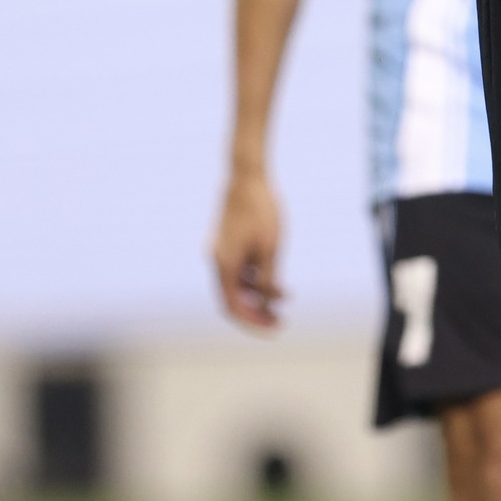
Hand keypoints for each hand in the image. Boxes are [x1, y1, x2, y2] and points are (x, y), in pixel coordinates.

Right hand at [211, 169, 284, 329]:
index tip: (276, 327)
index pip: (234, 308)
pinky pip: (236, 268)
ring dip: (257, 294)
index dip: (254, 322)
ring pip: (236, 283)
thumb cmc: (261, 209)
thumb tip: (265, 304)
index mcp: (224, 265)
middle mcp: (216, 260)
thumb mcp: (271, 249)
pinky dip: (253, 277)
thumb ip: (267, 281)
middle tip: (280, 320)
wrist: (247, 173)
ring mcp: (218, 249)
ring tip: (284, 298)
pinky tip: (274, 277)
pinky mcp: (224, 240)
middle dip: (256, 312)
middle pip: (232, 299)